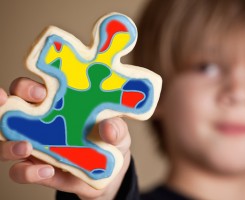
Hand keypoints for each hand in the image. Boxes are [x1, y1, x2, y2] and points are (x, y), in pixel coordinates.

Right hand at [0, 77, 131, 199]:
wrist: (111, 173)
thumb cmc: (111, 140)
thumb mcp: (119, 133)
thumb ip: (116, 128)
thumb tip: (108, 127)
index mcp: (59, 104)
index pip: (33, 88)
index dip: (28, 86)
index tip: (42, 91)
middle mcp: (41, 122)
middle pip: (12, 107)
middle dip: (5, 104)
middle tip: (15, 107)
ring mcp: (36, 146)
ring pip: (6, 140)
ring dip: (9, 144)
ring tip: (26, 147)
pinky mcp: (37, 169)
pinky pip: (20, 171)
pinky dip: (27, 172)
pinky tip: (47, 171)